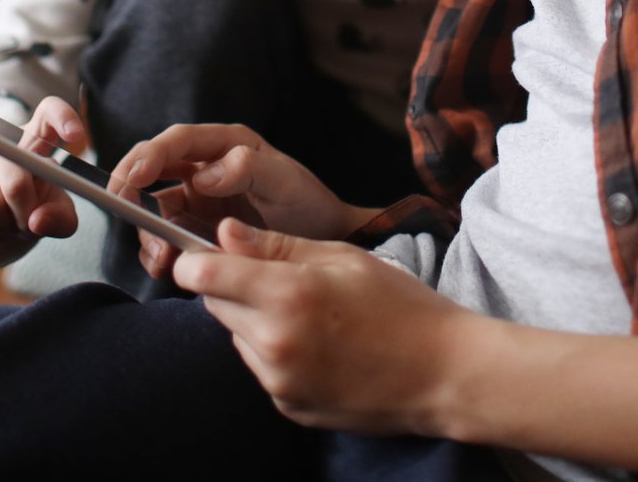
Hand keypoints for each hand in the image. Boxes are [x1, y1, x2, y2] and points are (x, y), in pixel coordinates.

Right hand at [0, 95, 85, 250]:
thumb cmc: (32, 205)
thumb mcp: (56, 212)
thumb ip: (60, 217)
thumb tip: (37, 221)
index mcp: (36, 138)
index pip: (50, 113)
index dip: (63, 119)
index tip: (77, 135)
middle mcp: (1, 139)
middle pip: (17, 183)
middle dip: (24, 216)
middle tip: (26, 223)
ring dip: (3, 227)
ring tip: (5, 222)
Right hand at [106, 122, 372, 281]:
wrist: (324, 243)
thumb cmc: (308, 205)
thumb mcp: (286, 182)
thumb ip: (248, 169)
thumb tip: (203, 175)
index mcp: (224, 145)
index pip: (177, 142)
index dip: (149, 156)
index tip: (133, 178)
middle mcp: (204, 168)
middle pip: (152, 168)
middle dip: (130, 186)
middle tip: (121, 207)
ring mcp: (197, 200)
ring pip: (153, 207)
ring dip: (147, 230)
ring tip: (161, 256)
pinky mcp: (195, 230)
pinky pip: (165, 237)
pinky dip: (158, 251)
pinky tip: (167, 265)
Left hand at [176, 218, 482, 434]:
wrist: (443, 373)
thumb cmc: (401, 305)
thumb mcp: (343, 257)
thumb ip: (277, 245)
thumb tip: (223, 232)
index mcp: (287, 296)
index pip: (204, 276)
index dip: (194, 260)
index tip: (202, 253)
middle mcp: (275, 343)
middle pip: (215, 306)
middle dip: (231, 287)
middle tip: (277, 278)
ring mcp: (280, 381)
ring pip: (237, 338)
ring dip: (253, 321)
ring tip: (306, 313)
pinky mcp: (288, 406)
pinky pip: (260, 368)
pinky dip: (274, 352)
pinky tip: (316, 344)